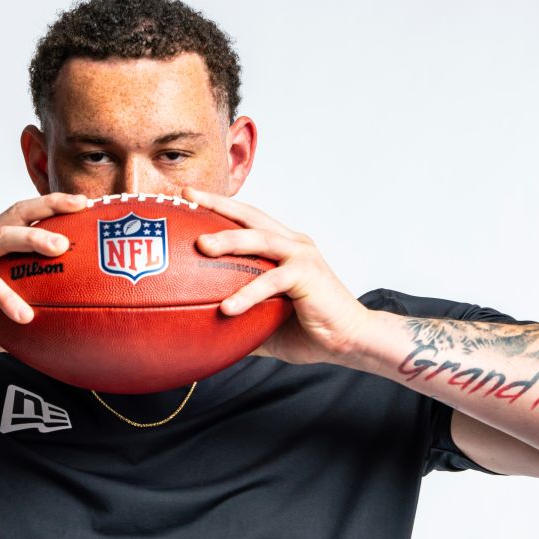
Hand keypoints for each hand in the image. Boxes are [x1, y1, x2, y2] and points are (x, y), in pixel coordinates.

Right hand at [0, 192, 88, 360]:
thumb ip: (39, 314)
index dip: (57, 207)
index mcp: (0, 246)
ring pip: (2, 237)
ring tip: (59, 248)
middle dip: (50, 207)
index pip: (31, 217)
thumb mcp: (12, 318)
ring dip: (32, 238)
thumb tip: (78, 326)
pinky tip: (24, 314)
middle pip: (19, 213)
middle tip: (80, 207)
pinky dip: (6, 296)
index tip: (87, 203)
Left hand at [183, 187, 370, 365]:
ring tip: (201, 245)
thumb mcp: (265, 323)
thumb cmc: (310, 330)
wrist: (351, 340)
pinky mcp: (308, 274)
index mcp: (282, 247)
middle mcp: (292, 243)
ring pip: (260, 239)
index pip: (247, 219)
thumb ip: (238, 320)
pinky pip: (272, 281)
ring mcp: (301, 255)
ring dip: (229, 240)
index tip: (188, 199)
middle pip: (250, 216)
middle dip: (218, 204)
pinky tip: (226, 309)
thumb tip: (202, 334)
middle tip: (187, 200)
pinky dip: (248, 294)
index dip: (219, 207)